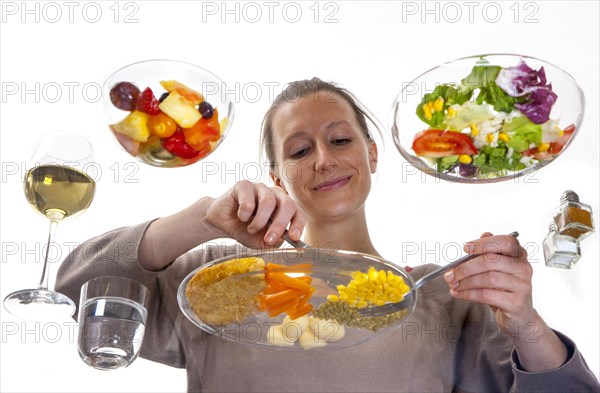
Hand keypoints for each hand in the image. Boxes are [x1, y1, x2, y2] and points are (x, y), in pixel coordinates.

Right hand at [205, 180, 305, 248]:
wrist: (221, 223)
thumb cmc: (244, 229)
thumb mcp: (261, 241)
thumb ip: (274, 241)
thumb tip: (283, 239)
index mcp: (284, 207)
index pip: (298, 213)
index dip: (298, 224)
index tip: (293, 237)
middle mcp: (275, 195)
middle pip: (288, 204)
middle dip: (279, 224)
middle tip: (269, 238)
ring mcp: (260, 188)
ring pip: (268, 202)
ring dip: (259, 222)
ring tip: (251, 228)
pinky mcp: (244, 185)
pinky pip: (249, 200)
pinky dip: (244, 214)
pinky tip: (240, 216)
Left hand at [444, 232, 568, 370]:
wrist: (519, 318)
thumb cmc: (504, 290)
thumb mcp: (496, 270)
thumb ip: (489, 253)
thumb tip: (483, 235)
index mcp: (519, 256)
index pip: (506, 242)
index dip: (484, 243)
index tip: (465, 248)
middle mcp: (524, 268)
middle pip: (492, 261)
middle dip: (466, 267)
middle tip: (450, 274)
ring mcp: (522, 286)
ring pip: (488, 278)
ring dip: (465, 282)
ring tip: (453, 285)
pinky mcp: (516, 303)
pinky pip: (487, 295)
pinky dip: (468, 294)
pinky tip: (458, 294)